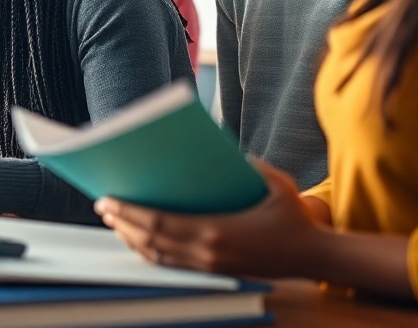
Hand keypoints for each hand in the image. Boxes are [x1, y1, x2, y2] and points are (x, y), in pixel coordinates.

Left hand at [96, 159, 329, 277]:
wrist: (314, 256)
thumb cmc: (294, 216)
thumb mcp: (275, 182)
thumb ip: (247, 163)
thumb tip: (217, 145)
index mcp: (217, 230)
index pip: (159, 222)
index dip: (129, 212)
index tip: (108, 198)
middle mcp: (208, 252)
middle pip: (151, 239)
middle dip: (123, 222)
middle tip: (103, 205)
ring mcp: (210, 266)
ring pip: (158, 256)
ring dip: (132, 239)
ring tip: (114, 220)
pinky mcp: (215, 272)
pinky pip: (172, 265)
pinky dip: (150, 252)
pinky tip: (139, 239)